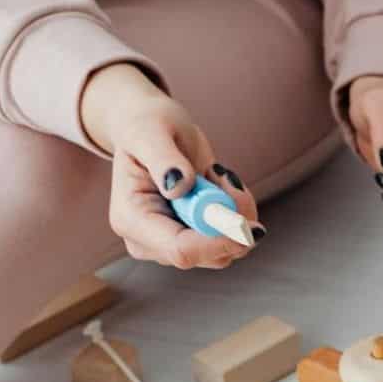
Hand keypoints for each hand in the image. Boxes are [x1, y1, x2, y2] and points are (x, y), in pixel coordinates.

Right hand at [79, 64, 258, 269]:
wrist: (153, 129)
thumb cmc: (146, 126)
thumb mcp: (149, 131)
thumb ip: (162, 158)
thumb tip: (179, 186)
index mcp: (131, 220)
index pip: (181, 250)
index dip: (219, 241)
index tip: (250, 224)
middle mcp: (151, 242)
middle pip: (209, 255)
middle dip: (231, 220)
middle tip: (224, 174)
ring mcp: (174, 245)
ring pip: (227, 249)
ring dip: (235, 210)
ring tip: (214, 173)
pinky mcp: (196, 241)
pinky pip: (233, 238)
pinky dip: (237, 210)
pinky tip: (219, 184)